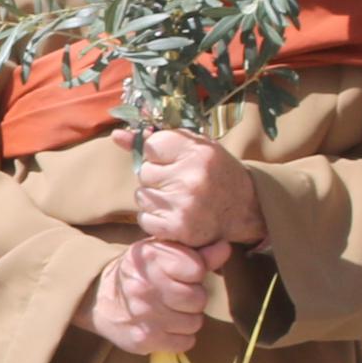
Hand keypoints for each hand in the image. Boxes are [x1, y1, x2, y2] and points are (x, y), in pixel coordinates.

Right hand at [85, 238, 212, 354]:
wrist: (98, 298)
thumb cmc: (139, 272)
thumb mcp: (162, 253)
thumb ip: (196, 252)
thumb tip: (225, 247)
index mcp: (150, 257)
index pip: (197, 269)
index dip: (195, 273)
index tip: (184, 275)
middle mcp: (145, 286)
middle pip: (198, 299)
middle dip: (194, 298)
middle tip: (179, 296)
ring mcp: (143, 315)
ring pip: (194, 323)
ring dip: (188, 319)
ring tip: (172, 311)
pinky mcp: (144, 340)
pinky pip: (185, 343)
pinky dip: (181, 337)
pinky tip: (168, 327)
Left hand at [131, 127, 264, 254]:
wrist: (245, 209)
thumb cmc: (215, 173)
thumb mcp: (195, 147)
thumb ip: (157, 139)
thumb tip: (116, 135)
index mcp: (198, 152)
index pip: (150, 146)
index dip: (159, 155)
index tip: (175, 162)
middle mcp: (192, 177)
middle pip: (144, 172)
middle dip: (157, 178)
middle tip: (180, 184)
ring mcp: (184, 205)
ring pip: (142, 196)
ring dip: (155, 199)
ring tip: (180, 200)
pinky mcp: (178, 228)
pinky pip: (144, 219)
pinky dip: (155, 219)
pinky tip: (176, 215)